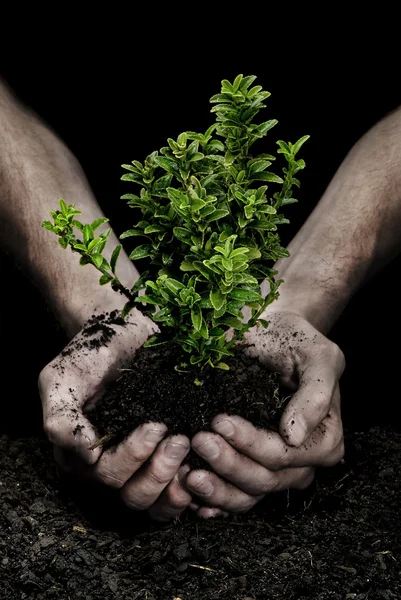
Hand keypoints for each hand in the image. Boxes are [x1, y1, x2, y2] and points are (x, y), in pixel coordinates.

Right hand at [38, 310, 191, 521]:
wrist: (127, 330)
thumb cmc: (93, 351)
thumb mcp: (64, 377)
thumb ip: (62, 417)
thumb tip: (87, 456)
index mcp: (81, 455)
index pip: (105, 475)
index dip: (132, 458)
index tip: (156, 426)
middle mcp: (109, 467)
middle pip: (132, 494)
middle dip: (158, 470)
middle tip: (180, 438)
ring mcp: (140, 466)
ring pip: (155, 502)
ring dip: (175, 483)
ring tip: (190, 445)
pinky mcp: (166, 460)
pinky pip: (178, 493)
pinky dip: (193, 491)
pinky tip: (205, 470)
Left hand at [186, 309, 344, 517]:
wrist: (272, 334)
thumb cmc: (296, 341)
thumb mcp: (317, 356)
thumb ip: (315, 394)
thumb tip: (294, 435)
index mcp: (324, 439)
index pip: (284, 454)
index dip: (251, 443)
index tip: (220, 420)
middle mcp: (302, 462)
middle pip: (264, 478)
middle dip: (228, 463)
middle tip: (198, 439)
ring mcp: (275, 470)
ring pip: (247, 495)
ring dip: (217, 489)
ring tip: (189, 473)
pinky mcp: (250, 468)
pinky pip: (233, 497)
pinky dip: (212, 500)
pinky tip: (190, 495)